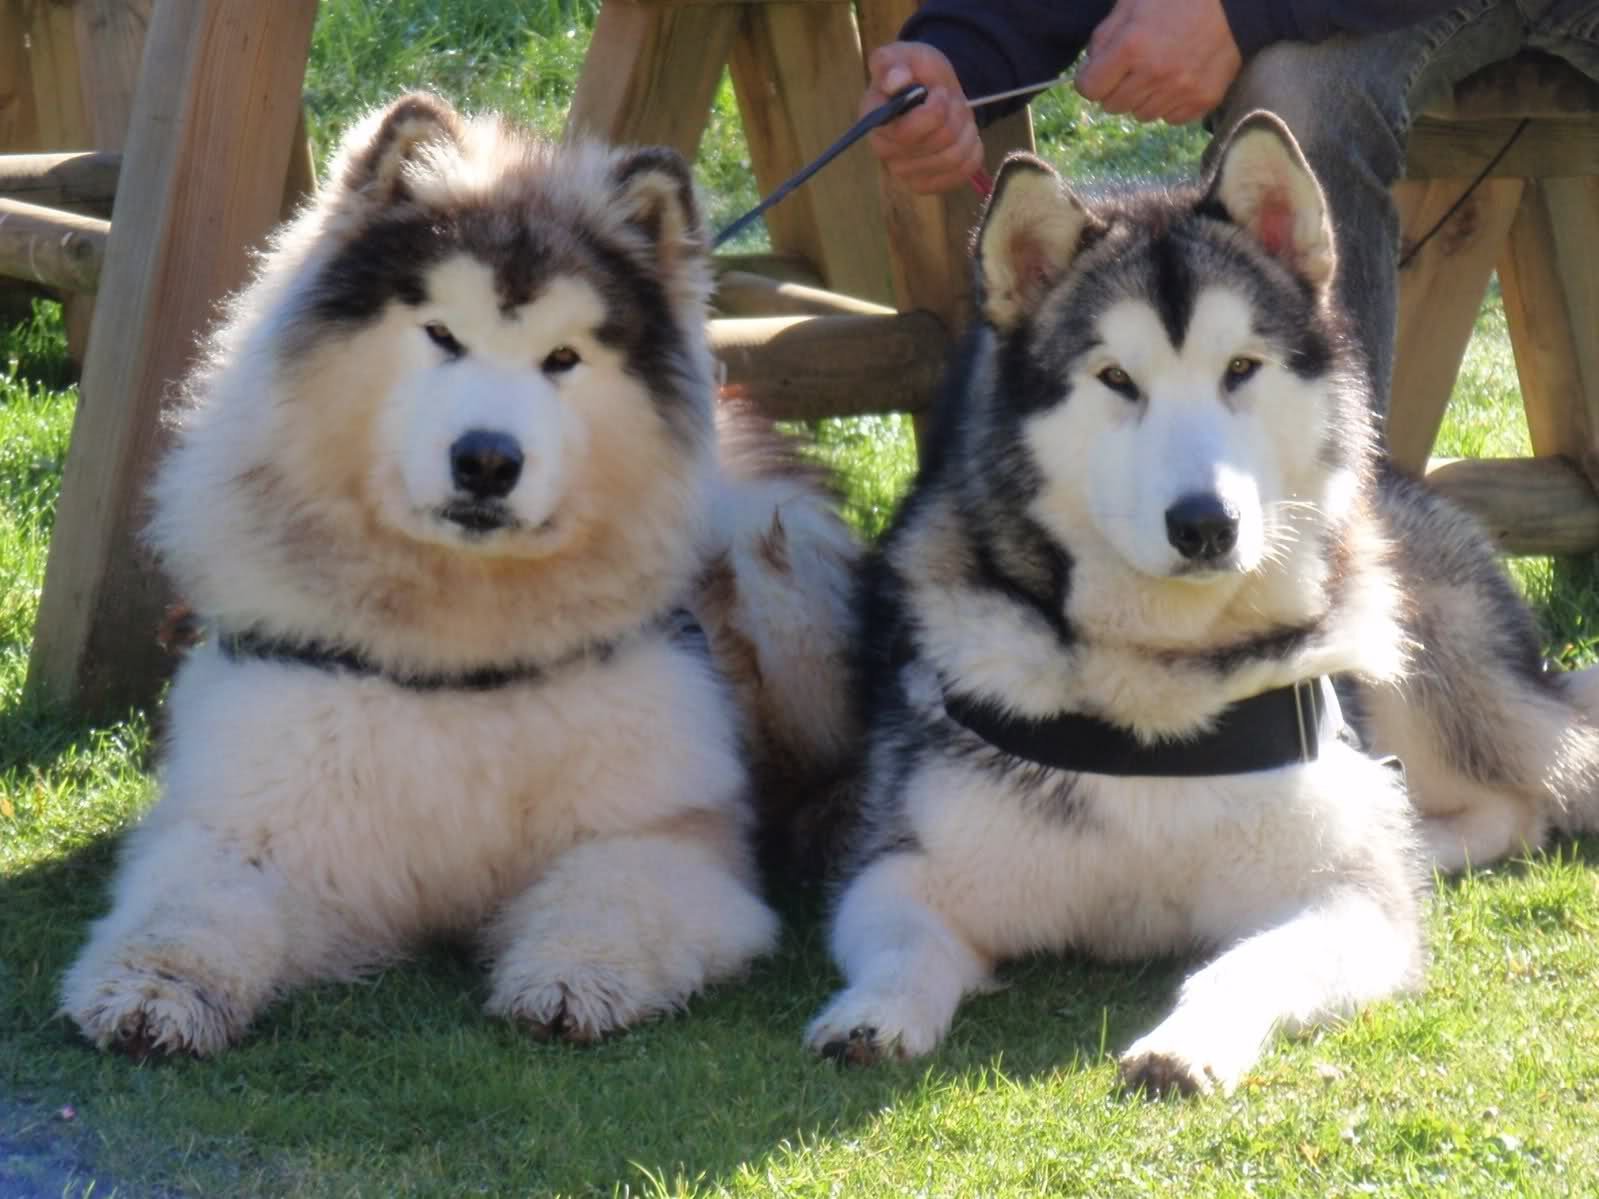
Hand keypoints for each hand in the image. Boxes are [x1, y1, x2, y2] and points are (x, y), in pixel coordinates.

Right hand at [861, 42, 983, 194]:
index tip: (939, 91)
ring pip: (954, 158)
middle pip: (939, 142)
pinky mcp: (925, 185)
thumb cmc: (915, 72)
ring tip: (958, 116)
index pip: (907, 133)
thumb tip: (895, 81)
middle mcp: (884, 151)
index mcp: (874, 120)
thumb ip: (892, 62)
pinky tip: (963, 136)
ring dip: (965, 130)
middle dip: (955, 115)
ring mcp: (903, 173)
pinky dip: (972, 151)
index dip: (934, 111)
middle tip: (951, 101)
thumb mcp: (904, 54)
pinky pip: (961, 173)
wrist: (934, 90)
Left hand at [1075, 0, 1242, 124]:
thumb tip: (1090, 67)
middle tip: (1132, 68)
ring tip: (1158, 71)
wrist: (1236, 2)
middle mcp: (1154, 74)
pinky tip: (1178, 80)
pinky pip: (1170, 118)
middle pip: (1112, 106)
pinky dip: (1168, 104)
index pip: (1089, 89)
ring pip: (1140, 115)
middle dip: (1115, 88)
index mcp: (1132, 46)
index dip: (1091, 79)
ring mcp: (1180, 91)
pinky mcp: (1202, 101)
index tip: (1101, 71)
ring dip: (1142, 98)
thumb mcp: (1133, 2)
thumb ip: (1105, 36)